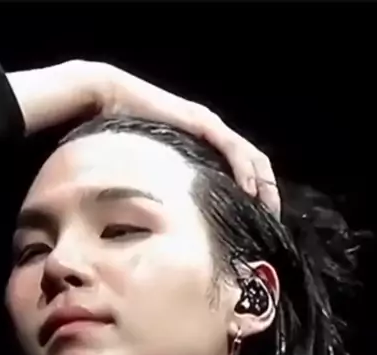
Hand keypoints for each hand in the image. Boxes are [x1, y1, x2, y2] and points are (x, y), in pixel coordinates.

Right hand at [7, 60, 279, 216]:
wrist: (105, 100)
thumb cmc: (120, 142)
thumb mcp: (148, 176)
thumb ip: (160, 195)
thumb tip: (162, 232)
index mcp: (202, 151)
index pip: (238, 175)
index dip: (252, 199)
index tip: (256, 227)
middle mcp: (212, 137)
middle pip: (252, 167)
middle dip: (267, 195)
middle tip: (272, 224)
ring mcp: (210, 128)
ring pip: (250, 158)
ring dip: (264, 185)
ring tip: (268, 210)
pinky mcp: (203, 122)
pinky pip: (233, 148)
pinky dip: (245, 170)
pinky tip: (251, 191)